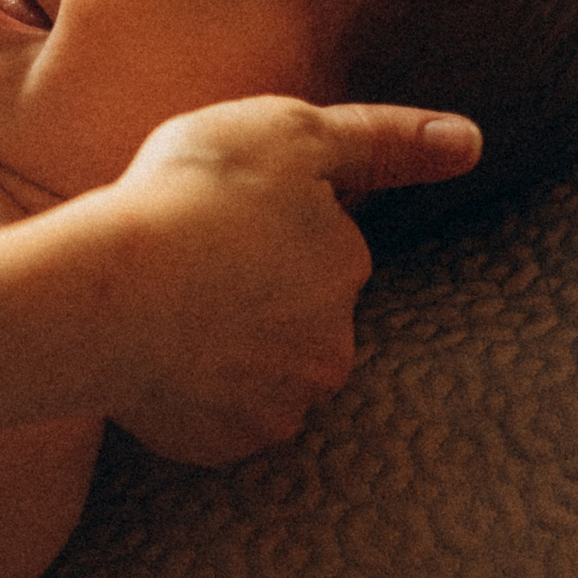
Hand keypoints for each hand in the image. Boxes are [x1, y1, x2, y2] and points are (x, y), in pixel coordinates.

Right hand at [72, 96, 482, 463]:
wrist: (107, 293)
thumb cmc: (191, 199)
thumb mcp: (288, 133)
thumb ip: (381, 138)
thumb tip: (471, 141)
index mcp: (345, 272)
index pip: (322, 250)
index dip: (266, 227)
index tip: (218, 214)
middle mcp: (329, 351)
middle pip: (296, 321)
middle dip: (252, 297)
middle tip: (184, 262)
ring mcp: (275, 406)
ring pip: (258, 374)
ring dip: (220, 349)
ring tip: (157, 311)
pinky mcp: (219, 444)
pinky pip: (210, 418)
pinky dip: (186, 393)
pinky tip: (146, 355)